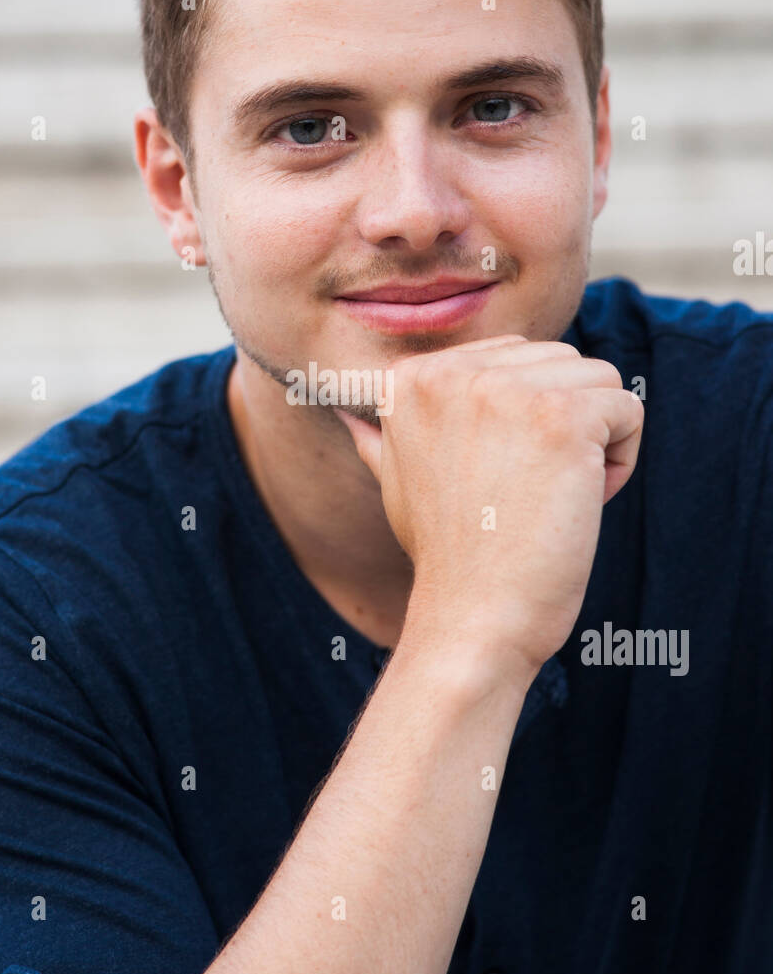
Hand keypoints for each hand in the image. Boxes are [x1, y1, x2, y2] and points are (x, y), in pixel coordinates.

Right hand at [336, 336, 643, 681]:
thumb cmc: (446, 557)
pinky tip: (581, 502)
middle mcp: (452, 370)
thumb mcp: (397, 483)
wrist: (472, 617)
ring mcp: (506, 390)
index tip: (497, 478)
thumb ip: (382, 436)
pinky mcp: (562, 417)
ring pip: (599, 379)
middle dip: (564, 425)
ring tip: (554, 496)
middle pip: (560, 361)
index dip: (524, 421)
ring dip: (596, 441)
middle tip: (528, 493)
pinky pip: (628, 407)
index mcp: (412, 377)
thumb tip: (345, 412)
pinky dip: (621, 460)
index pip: (514, 356)